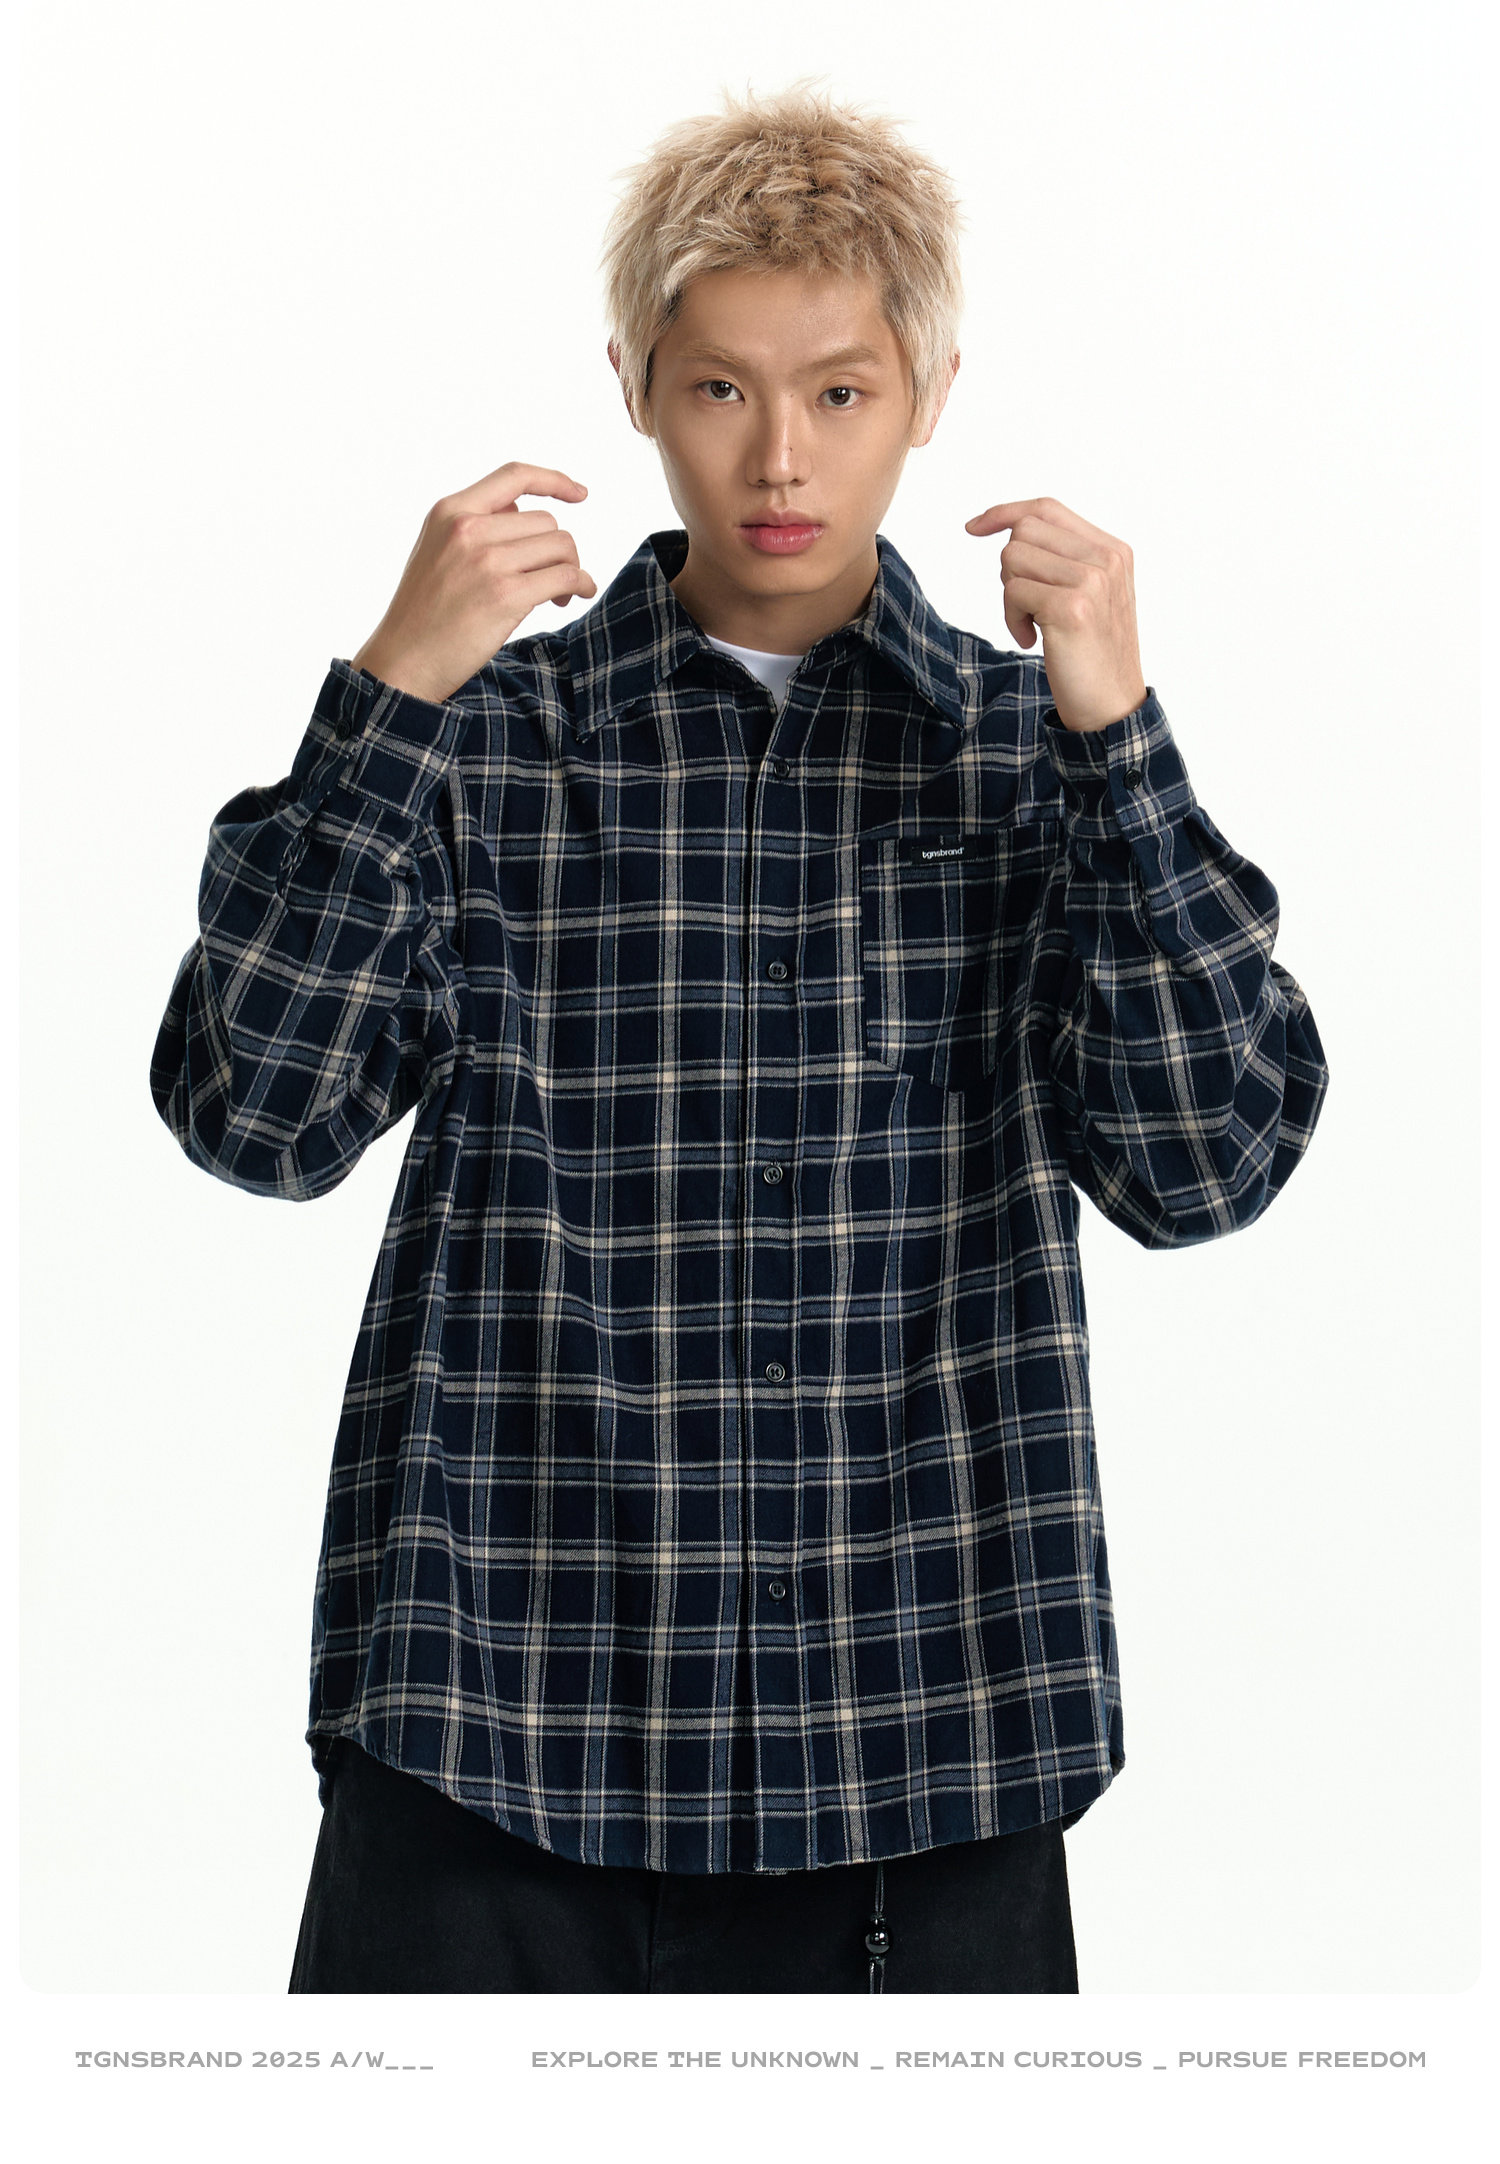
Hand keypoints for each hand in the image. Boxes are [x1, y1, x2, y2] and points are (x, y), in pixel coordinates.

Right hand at [351, 461, 597, 705]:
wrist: (403, 660)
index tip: (580, 494)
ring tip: (558, 594)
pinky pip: (566, 576)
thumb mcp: (435, 550)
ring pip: (561, 546)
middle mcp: (468, 528)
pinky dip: (581, 584)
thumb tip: (520, 512)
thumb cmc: (423, 613)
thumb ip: (473, 525)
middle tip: (553, 580)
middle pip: (546, 522)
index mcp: (449, 511)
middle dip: (559, 549)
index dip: (553, 480)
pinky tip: (577, 595)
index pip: (513, 476)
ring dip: (570, 568)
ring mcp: (487, 561)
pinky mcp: (506, 595)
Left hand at [963, 495, 1147, 731]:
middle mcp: (1106, 558)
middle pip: (1024, 531)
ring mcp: (1091, 581)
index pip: (1047, 508)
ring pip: (1012, 558)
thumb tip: (1009, 530)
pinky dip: (1012, 619)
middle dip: (1010, 569)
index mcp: (1113, 550)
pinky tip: (1031, 640)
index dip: (1005, 512)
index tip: (973, 528)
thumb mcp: (1088, 595)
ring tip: (1034, 625)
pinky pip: (1012, 591)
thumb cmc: (1091, 654)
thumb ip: (1063, 559)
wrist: (1111, 705)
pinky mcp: (1071, 607)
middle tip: (1028, 606)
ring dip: (1011, 598)